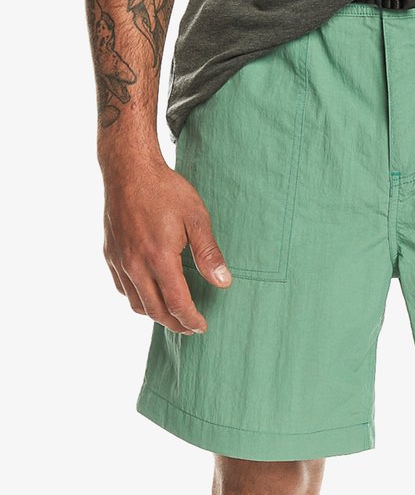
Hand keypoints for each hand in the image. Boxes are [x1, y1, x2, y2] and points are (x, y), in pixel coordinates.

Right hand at [102, 155, 230, 333]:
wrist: (128, 168)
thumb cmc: (165, 190)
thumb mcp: (196, 218)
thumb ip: (209, 253)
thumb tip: (223, 282)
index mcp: (159, 258)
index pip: (177, 304)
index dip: (191, 320)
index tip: (202, 326)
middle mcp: (135, 264)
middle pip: (155, 311)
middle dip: (175, 324)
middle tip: (191, 327)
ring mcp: (119, 261)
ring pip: (136, 304)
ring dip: (156, 314)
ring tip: (173, 314)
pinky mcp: (110, 254)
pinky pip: (122, 288)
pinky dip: (138, 298)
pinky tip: (150, 294)